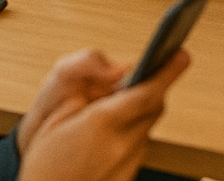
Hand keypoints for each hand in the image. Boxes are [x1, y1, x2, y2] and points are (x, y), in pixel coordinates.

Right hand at [17, 47, 190, 180]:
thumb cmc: (43, 166)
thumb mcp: (53, 119)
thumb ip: (85, 91)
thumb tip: (115, 74)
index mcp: (101, 124)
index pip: (148, 93)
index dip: (168, 72)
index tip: (180, 55)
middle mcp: (120, 146)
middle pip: (153, 108)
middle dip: (151, 90)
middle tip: (145, 77)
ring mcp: (127, 166)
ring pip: (147, 129)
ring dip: (139, 115)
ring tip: (116, 111)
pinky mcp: (128, 178)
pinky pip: (138, 150)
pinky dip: (130, 138)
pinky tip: (109, 139)